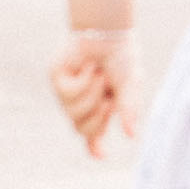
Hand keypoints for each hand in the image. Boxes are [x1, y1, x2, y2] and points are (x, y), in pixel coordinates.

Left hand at [51, 31, 140, 157]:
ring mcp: (67, 95)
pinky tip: (88, 67)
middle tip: (108, 101)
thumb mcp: (131, 85)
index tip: (102, 156)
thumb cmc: (122, 58)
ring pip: (73, 114)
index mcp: (101, 108)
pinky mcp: (57, 81)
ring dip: (92, 94)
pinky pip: (68, 94)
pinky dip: (83, 80)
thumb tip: (132, 136)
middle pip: (83, 130)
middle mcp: (82, 104)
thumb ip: (130, 110)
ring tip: (100, 75)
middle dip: (98, 117)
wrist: (108, 32)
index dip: (96, 147)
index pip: (95, 134)